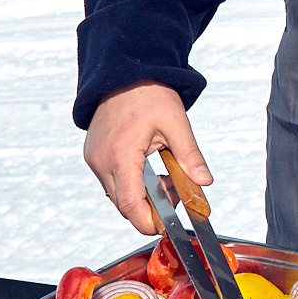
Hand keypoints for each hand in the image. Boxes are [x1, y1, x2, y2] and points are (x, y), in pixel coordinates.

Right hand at [82, 81, 211, 235]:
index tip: (166, 226)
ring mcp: (94, 159)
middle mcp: (101, 161)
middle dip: (150, 208)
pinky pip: (111, 181)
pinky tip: (147, 167)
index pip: (130, 204)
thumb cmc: (147, 92)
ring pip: (117, 195)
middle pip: (123, 205)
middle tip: (174, 190)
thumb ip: (190, 155)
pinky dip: (130, 183)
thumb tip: (204, 182)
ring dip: (140, 195)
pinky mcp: (93, 155)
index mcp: (121, 154)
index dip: (147, 222)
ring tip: (163, 174)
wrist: (124, 72)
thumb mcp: (176, 122)